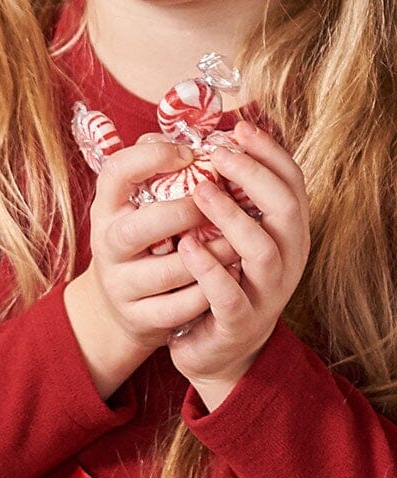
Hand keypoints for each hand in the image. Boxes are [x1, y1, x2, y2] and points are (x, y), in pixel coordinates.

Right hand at [64, 134, 236, 397]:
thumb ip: (158, 171)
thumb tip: (193, 136)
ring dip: (211, 255)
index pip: (116, 172)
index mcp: (106, 206)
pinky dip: (211, 292)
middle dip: (184, 213)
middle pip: (139, 228)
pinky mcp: (139, 318)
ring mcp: (121, 284)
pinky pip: (181, 307)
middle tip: (217, 202)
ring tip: (241, 240)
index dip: (151, 158)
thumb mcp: (138, 203)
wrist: (121, 306)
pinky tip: (234, 277)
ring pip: (168, 272)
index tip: (188, 153)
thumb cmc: (143, 240)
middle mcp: (107, 244)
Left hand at [167, 119, 310, 408]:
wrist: (214, 349)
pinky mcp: (238, 322)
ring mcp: (266, 293)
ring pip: (262, 250)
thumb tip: (188, 136)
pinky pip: (228, 295)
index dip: (271, 153)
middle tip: (219, 153)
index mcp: (285, 233)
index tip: (240, 127)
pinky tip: (185, 245)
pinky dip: (209, 268)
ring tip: (200, 191)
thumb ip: (222, 190)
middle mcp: (285, 260)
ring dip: (232, 216)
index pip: (292, 184)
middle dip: (255, 175)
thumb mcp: (227, 232)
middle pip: (287, 210)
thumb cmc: (219, 277)